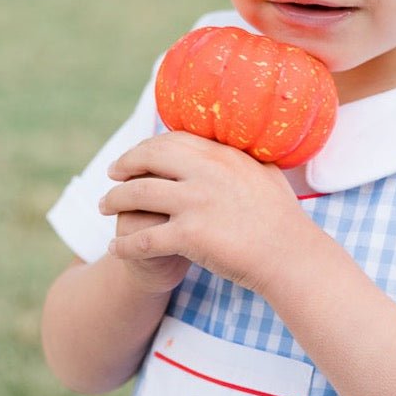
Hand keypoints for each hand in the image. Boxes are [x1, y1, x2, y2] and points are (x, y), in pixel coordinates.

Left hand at [99, 132, 313, 293]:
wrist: (291, 255)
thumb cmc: (283, 218)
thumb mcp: (266, 174)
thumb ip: (243, 158)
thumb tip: (233, 147)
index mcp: (223, 155)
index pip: (172, 139)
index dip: (146, 146)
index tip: (134, 155)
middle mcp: (206, 172)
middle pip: (148, 159)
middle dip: (124, 165)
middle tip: (111, 175)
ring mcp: (196, 203)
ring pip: (137, 194)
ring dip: (115, 200)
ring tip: (105, 207)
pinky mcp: (189, 236)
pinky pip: (143, 238)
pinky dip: (124, 244)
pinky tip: (114, 249)